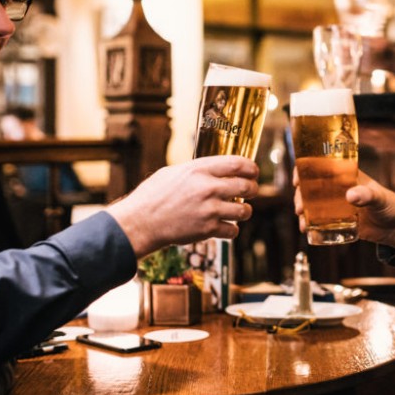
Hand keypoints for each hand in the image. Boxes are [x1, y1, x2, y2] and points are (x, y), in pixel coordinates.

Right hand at [107, 155, 258, 257]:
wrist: (140, 222)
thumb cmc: (152, 196)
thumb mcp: (173, 172)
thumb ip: (197, 171)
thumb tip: (215, 169)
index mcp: (199, 170)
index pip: (238, 164)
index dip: (251, 168)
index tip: (253, 172)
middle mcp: (208, 188)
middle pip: (247, 186)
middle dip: (253, 189)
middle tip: (251, 191)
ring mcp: (209, 209)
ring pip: (244, 211)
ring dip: (244, 211)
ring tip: (239, 211)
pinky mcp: (208, 229)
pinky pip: (233, 230)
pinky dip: (231, 230)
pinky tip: (224, 227)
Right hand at [293, 168, 394, 250]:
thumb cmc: (391, 205)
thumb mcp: (380, 197)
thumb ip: (367, 195)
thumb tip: (350, 196)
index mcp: (346, 176)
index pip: (321, 166)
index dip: (306, 169)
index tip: (298, 179)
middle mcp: (337, 189)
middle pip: (311, 187)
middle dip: (301, 195)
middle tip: (300, 207)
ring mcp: (336, 205)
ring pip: (312, 204)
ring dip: (303, 210)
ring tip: (303, 222)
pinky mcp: (338, 221)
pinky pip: (319, 221)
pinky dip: (310, 224)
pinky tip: (307, 230)